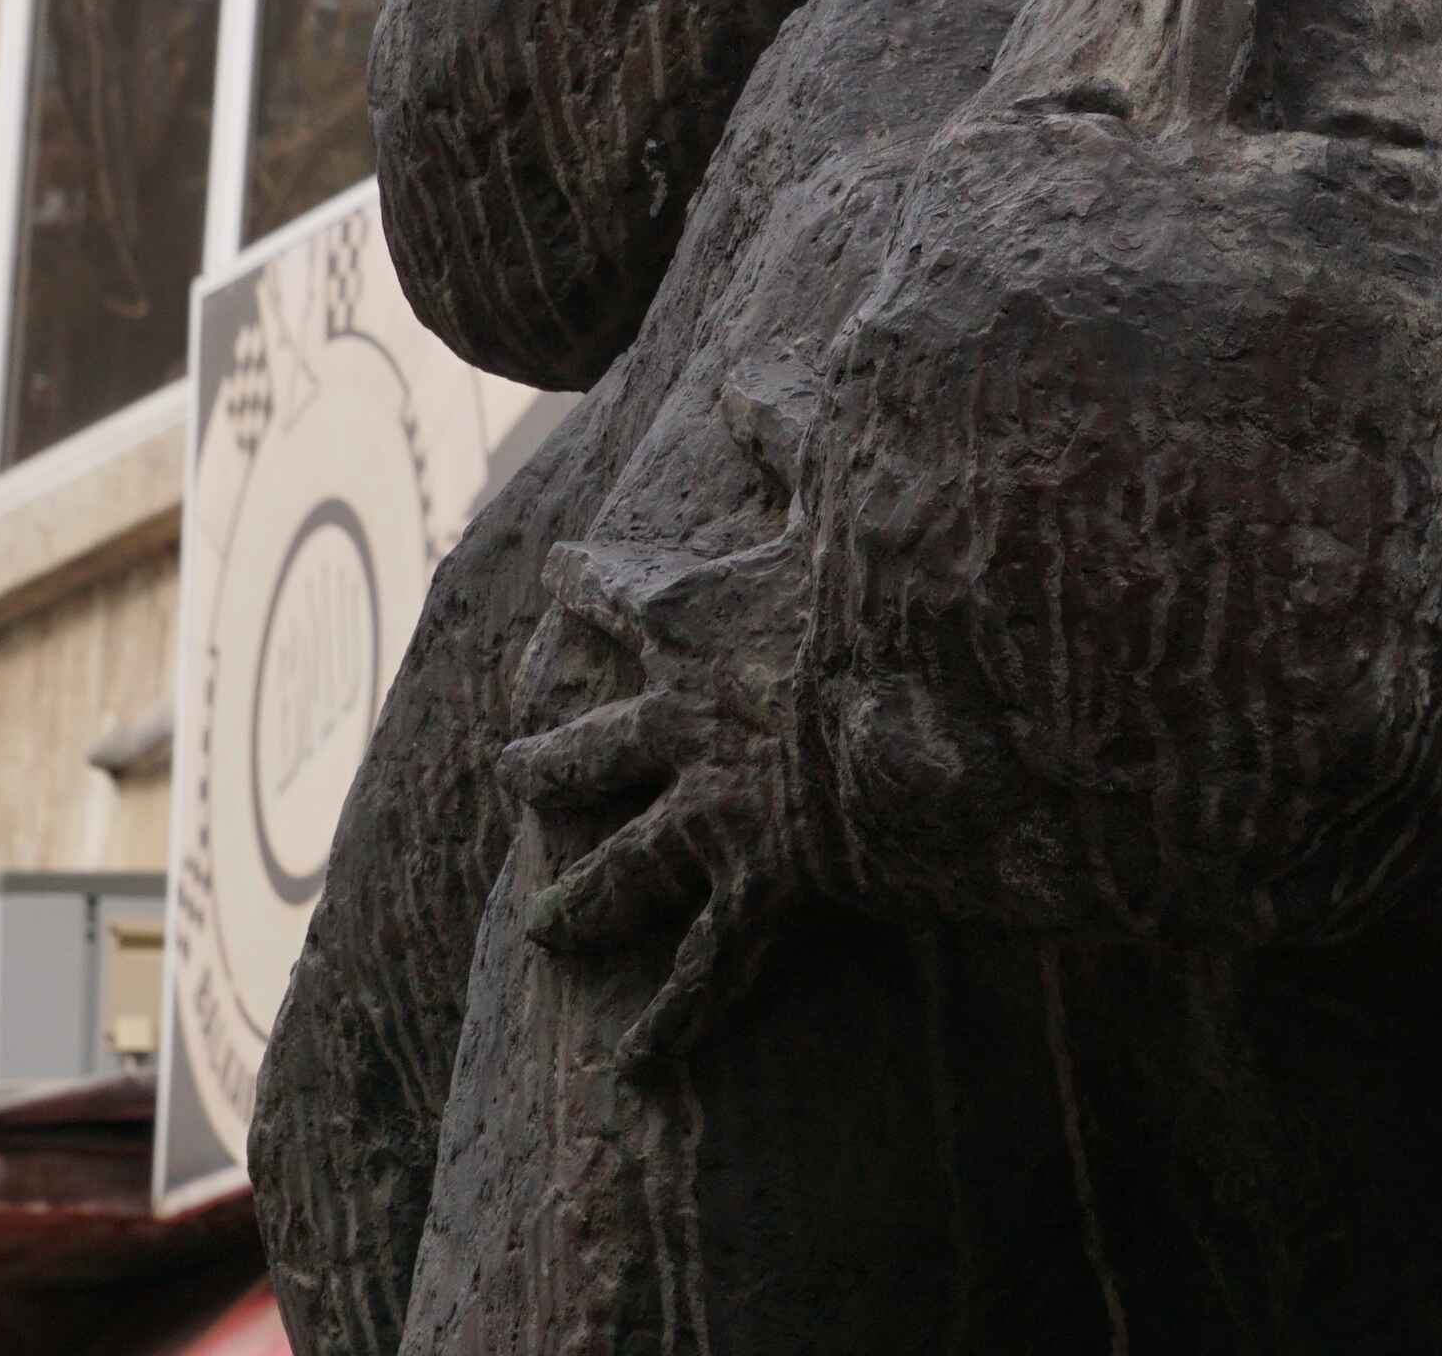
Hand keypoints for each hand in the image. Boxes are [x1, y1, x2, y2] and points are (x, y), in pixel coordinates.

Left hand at [497, 389, 839, 1069]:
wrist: (933, 685)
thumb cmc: (894, 570)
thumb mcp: (841, 475)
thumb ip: (791, 427)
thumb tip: (744, 377)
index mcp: (696, 616)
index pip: (621, 591)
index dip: (588, 582)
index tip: (560, 574)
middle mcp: (683, 719)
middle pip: (592, 744)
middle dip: (549, 756)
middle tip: (509, 765)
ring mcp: (713, 807)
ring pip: (623, 863)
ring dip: (581, 896)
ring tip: (543, 923)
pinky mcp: (761, 880)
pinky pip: (707, 963)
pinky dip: (674, 1017)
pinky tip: (637, 1065)